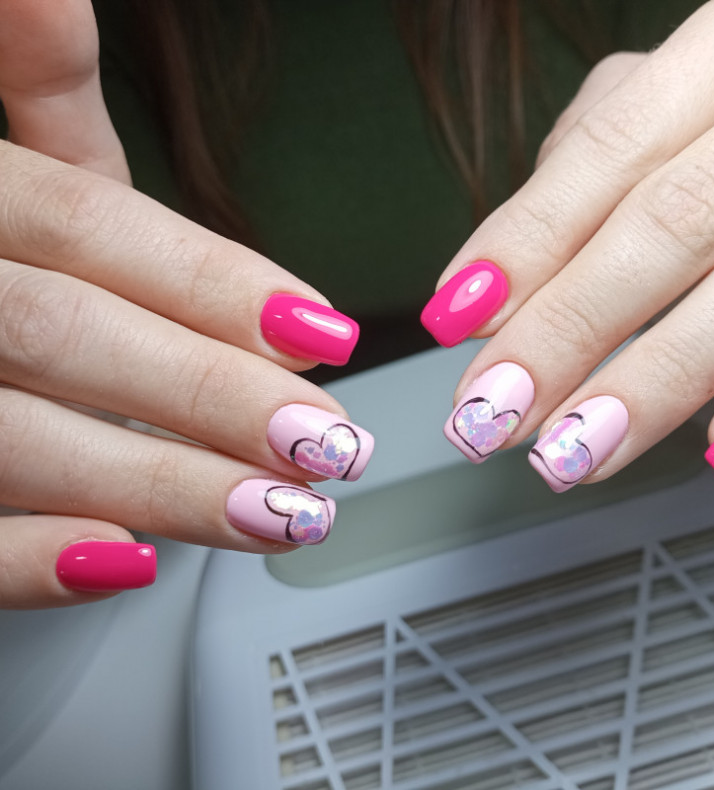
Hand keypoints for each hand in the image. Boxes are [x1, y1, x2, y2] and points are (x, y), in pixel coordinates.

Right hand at [0, 1, 371, 607]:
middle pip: (67, 335)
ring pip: (17, 439)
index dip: (219, 286)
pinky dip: (26, 561)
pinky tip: (124, 566)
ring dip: (160, 485)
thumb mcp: (21, 174)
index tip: (329, 338)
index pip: (94, 228)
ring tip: (284, 515)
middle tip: (329, 445)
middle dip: (211, 396)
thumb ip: (42, 97)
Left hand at [424, 0, 713, 488]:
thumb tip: (500, 268)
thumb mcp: (691, 85)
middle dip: (567, 330)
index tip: (454, 318)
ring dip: (652, 386)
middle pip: (672, 223)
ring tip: (571, 453)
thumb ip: (596, 157)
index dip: (527, 239)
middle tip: (492, 414)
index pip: (613, 147)